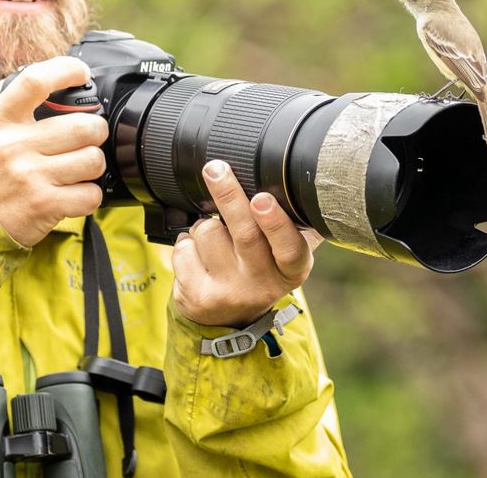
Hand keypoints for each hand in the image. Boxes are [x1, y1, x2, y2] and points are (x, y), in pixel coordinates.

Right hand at [0, 56, 107, 246]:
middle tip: (87, 138)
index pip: (35, 81)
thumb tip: (35, 79)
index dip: (66, 70)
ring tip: (78, 170)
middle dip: (95, 132)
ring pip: (93, 160)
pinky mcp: (44, 205)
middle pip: (84, 125)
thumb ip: (2, 105)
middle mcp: (14, 146)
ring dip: (92, 166)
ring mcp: (30, 176)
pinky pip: (90, 195)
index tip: (81, 74)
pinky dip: (89, 197)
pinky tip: (74, 195)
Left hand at [171, 160, 324, 327]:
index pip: (289, 248)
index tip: (262, 198)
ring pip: (209, 233)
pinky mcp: (200, 297)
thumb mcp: (286, 252)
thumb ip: (296, 221)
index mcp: (293, 270)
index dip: (276, 223)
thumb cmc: (261, 268)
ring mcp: (230, 293)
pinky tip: (198, 253)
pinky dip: (187, 241)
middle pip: (245, 234)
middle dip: (229, 195)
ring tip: (214, 236)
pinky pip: (184, 249)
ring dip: (204, 223)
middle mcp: (264, 285)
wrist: (231, 317)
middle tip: (216, 169)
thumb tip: (302, 178)